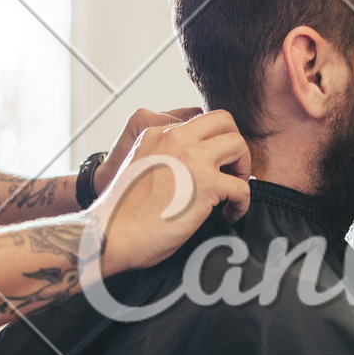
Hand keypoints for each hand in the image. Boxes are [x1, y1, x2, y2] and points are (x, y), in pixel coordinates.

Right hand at [88, 110, 251, 274]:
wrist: (110, 233)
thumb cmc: (123, 212)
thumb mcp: (140, 165)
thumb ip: (164, 157)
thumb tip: (193, 169)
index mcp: (158, 133)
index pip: (200, 121)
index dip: (213, 142)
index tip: (215, 165)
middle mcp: (175, 138)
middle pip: (224, 121)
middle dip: (234, 145)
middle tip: (230, 173)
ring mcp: (192, 158)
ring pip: (238, 145)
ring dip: (242, 169)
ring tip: (231, 192)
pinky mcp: (206, 184)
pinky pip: (242, 187)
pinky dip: (242, 204)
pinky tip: (229, 215)